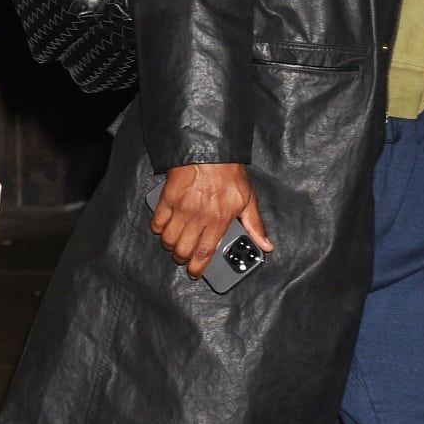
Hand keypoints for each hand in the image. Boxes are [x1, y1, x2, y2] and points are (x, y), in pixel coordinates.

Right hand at [150, 162, 273, 279]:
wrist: (210, 150)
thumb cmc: (230, 174)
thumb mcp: (248, 199)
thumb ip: (255, 225)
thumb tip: (266, 246)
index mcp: (219, 220)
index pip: (205, 252)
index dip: (198, 268)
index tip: (195, 273)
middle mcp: (198, 217)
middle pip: (182, 250)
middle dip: (182, 258)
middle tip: (185, 257)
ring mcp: (181, 208)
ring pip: (168, 239)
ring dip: (170, 246)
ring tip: (176, 243)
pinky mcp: (167, 198)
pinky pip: (157, 223)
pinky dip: (159, 229)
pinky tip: (165, 227)